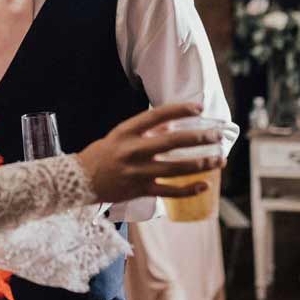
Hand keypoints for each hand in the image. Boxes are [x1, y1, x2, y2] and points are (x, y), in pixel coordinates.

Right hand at [77, 103, 225, 203]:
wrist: (79, 181)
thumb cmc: (102, 155)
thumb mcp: (119, 136)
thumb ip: (145, 131)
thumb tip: (172, 125)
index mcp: (127, 132)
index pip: (157, 116)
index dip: (179, 110)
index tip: (199, 107)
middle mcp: (133, 150)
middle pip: (172, 142)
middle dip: (199, 138)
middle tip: (218, 135)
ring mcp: (137, 172)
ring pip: (176, 168)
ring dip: (201, 164)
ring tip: (219, 160)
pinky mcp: (140, 190)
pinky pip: (169, 191)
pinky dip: (188, 189)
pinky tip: (204, 186)